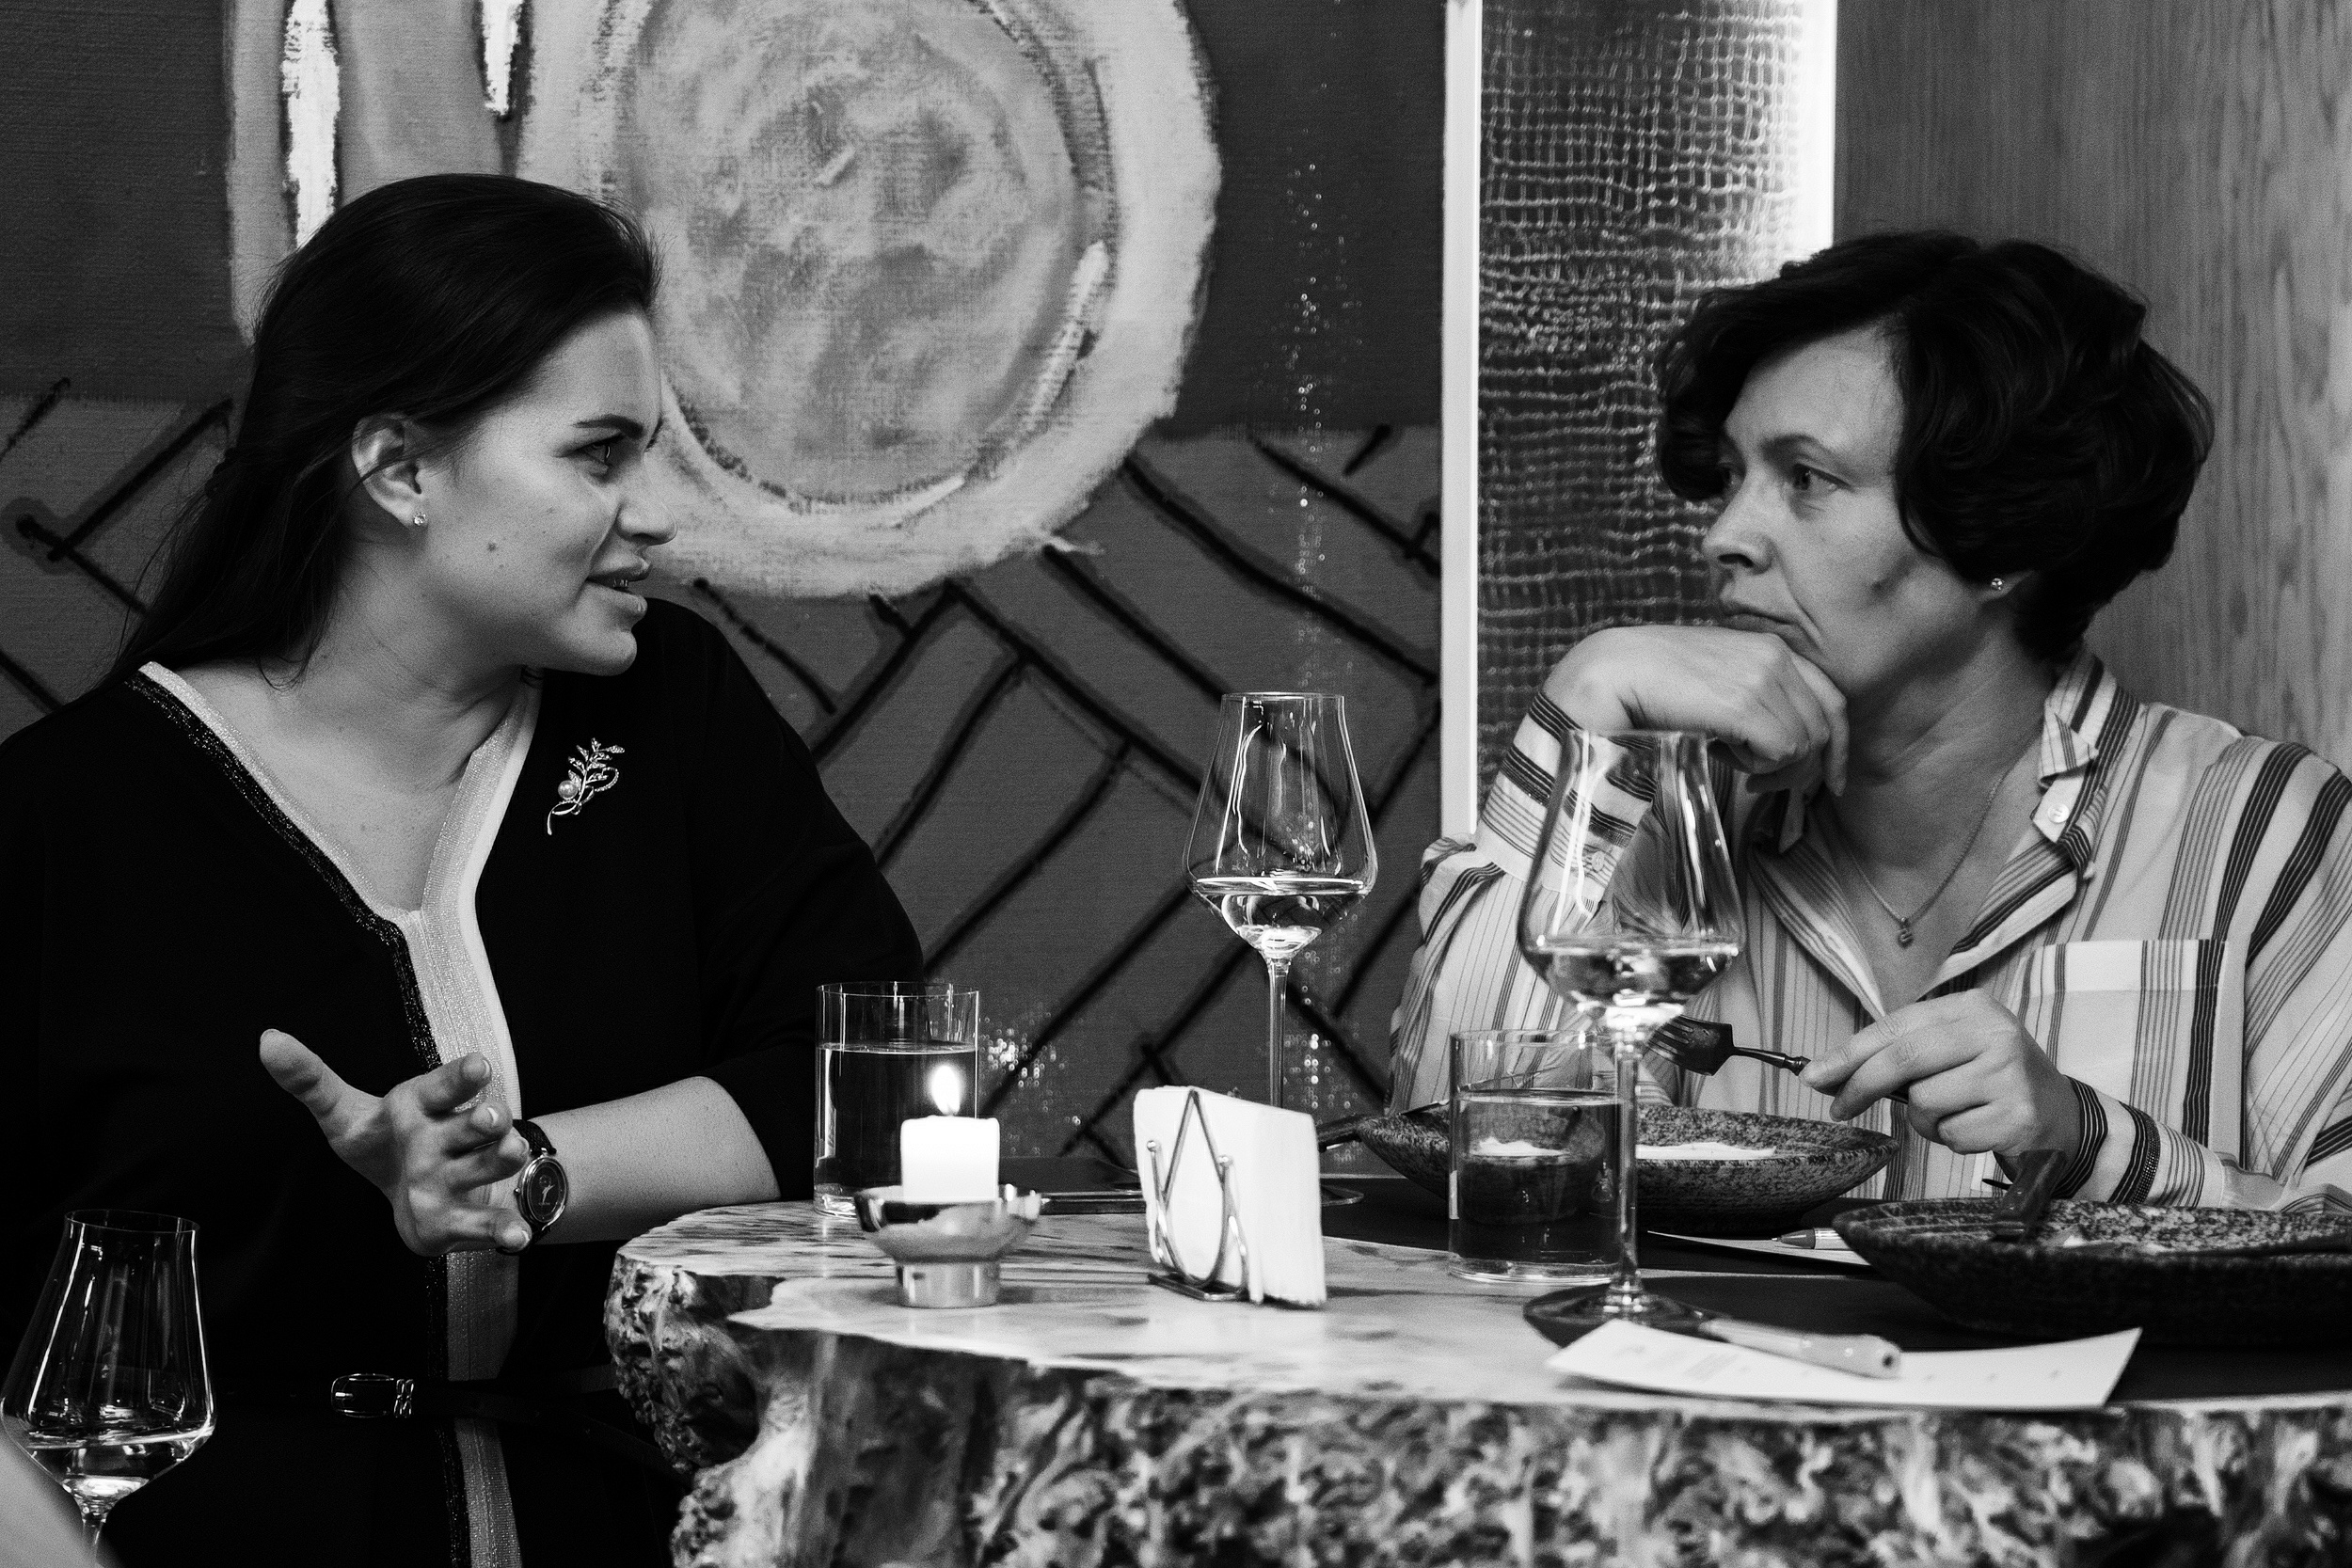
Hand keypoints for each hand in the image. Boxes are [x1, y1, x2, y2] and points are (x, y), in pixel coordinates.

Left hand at [259, 1029, 531, 1254]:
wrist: (421, 1190)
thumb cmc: (385, 1142)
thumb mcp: (344, 1114)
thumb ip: (310, 1080)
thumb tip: (267, 1039)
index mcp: (425, 1106)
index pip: (444, 1086)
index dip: (461, 1077)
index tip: (477, 1065)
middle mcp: (452, 1136)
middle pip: (474, 1123)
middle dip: (485, 1119)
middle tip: (489, 1117)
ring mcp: (463, 1176)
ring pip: (488, 1163)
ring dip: (501, 1158)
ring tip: (508, 1152)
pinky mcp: (464, 1219)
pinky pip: (488, 1223)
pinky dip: (505, 1229)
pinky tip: (516, 1236)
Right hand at [1541, 625, 1847, 794]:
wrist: (1613, 671)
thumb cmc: (1654, 683)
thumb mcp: (1717, 682)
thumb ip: (1753, 698)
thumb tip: (1782, 745)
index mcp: (1771, 647)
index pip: (1832, 698)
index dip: (1837, 744)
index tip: (1828, 780)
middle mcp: (1776, 656)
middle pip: (1825, 727)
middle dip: (1804, 767)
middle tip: (1763, 786)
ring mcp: (1764, 678)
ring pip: (1804, 744)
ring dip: (1770, 766)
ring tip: (1728, 758)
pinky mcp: (1747, 703)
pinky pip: (1782, 752)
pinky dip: (1757, 766)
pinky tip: (1722, 755)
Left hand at [1799, 993, 2082, 1156]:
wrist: (2063, 1118)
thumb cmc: (1991, 1081)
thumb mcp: (1953, 1051)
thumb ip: (1899, 1055)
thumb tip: (1826, 1075)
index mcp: (1972, 1008)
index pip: (1895, 1026)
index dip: (1849, 1053)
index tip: (1814, 1076)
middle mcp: (1995, 1034)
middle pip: (1904, 1059)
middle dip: (1861, 1086)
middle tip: (1839, 1107)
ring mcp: (2010, 1075)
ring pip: (1925, 1103)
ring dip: (1925, 1120)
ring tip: (1954, 1114)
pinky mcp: (2019, 1117)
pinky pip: (1952, 1135)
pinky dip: (1952, 1139)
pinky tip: (1977, 1129)